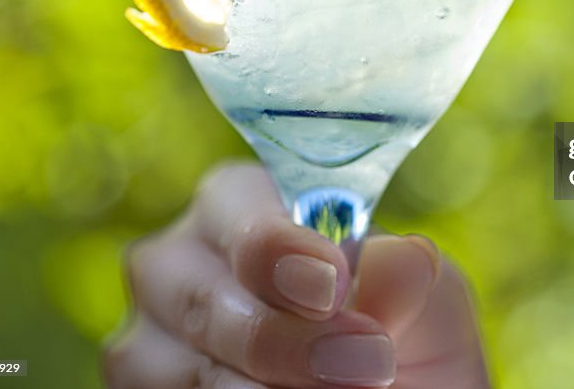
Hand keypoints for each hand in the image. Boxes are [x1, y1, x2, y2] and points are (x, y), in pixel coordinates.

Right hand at [104, 162, 488, 387]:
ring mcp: (146, 339)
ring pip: (190, 373)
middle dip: (291, 342)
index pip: (237, 209)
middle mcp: (175, 261)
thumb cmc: (402, 332)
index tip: (332, 287)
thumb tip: (388, 263)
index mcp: (237, 202)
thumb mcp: (427, 297)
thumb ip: (410, 274)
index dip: (283, 249)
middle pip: (206, 299)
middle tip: (370, 364)